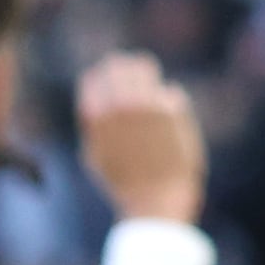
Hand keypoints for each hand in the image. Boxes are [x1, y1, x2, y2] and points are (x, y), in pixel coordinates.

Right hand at [79, 51, 205, 225]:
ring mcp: (146, 104)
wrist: (155, 201)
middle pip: (121, 63)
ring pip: (146, 67)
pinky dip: (170, 104)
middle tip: (140, 79)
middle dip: (130, 71)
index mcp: (94, 113)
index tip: (115, 86)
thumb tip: (95, 93)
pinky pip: (171, 93)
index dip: (105, 79)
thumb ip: (92, 122)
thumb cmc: (122, 182)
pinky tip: (170, 125)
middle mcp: (117, 103)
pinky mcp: (171, 110)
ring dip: (150, 80)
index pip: (96, 75)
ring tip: (156, 98)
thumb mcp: (93, 153)